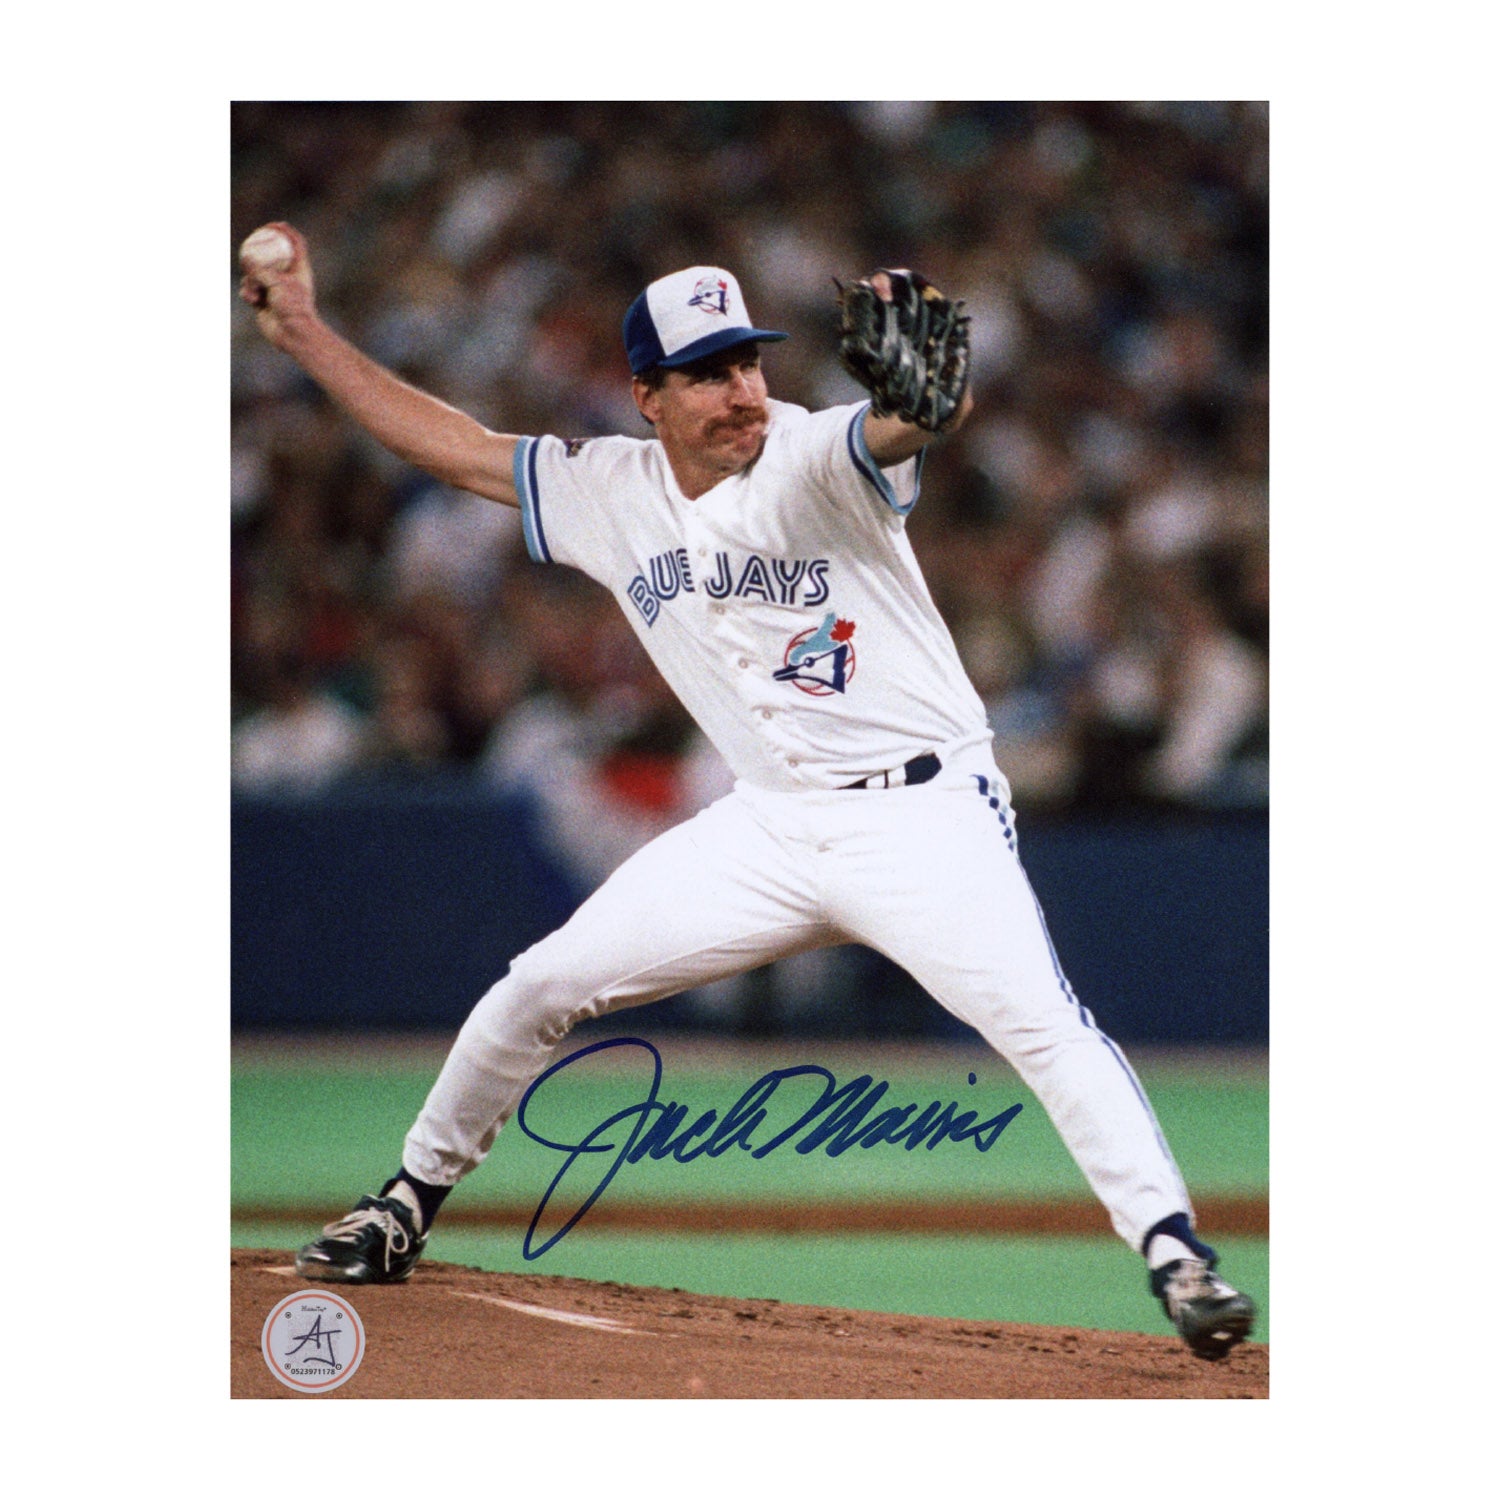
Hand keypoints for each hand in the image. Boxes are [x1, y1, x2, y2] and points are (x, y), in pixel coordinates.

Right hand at [238, 221, 317, 352]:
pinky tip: (252, 300)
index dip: (285, 232)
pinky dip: (248, 292)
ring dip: (250, 280)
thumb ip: (260, 269)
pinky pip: (249, 289)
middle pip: (270, 255)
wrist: (292, 334)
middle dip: (257, 251)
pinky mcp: (263, 300)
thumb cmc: (292, 308)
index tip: (273, 225)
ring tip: (256, 290)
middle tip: (248, 248)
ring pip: (255, 272)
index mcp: (298, 269)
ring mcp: (274, 288)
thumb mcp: (277, 283)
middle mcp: (287, 277)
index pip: (295, 244)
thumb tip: (246, 257)